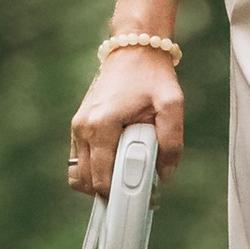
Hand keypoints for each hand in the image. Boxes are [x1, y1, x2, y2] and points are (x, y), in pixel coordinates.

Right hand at [67, 46, 183, 197]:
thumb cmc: (152, 77)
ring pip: (79, 173)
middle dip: (109, 190)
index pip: (101, 178)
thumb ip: (171, 142)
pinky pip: (80, 160)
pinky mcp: (78, 126)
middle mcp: (84, 127)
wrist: (134, 50)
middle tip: (135, 186)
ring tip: (126, 173)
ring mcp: (77, 127)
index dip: (119, 194)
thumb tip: (163, 176)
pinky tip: (118, 160)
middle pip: (86, 181)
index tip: (138, 198)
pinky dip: (95, 168)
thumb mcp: (172, 105)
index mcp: (102, 124)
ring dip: (100, 180)